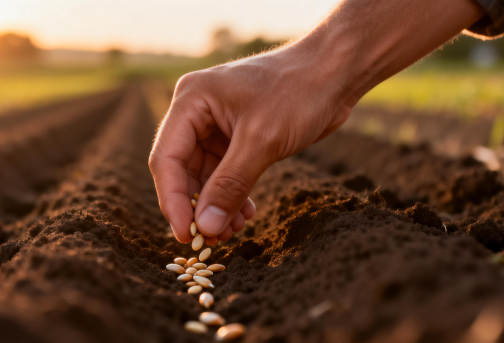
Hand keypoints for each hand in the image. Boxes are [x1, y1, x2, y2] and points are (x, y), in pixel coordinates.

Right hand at [148, 44, 354, 243]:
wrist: (336, 72)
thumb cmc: (298, 92)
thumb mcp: (262, 141)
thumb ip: (230, 185)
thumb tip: (205, 228)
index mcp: (191, 101)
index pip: (167, 158)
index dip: (173, 200)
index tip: (184, 235)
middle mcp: (196, 112)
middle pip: (181, 170)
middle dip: (197, 207)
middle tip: (212, 240)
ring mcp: (216, 125)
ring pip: (204, 176)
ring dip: (216, 206)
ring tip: (233, 231)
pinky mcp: (236, 137)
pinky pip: (224, 173)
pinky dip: (233, 195)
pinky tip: (246, 216)